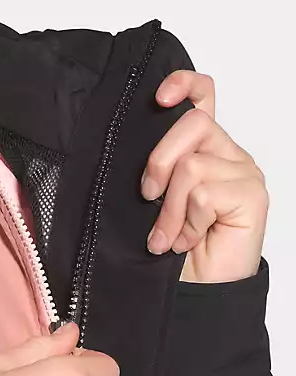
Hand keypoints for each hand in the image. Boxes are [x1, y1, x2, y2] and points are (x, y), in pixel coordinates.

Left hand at [141, 71, 267, 282]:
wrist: (194, 290)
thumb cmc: (171, 248)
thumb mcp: (150, 201)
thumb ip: (151, 169)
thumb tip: (124, 145)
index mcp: (202, 148)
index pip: (202, 96)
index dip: (183, 84)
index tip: (158, 97)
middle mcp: (225, 154)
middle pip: (191, 123)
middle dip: (158, 162)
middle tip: (147, 197)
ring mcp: (242, 173)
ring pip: (191, 165)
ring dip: (169, 207)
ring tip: (169, 235)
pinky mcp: (252, 195)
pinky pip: (205, 193)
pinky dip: (187, 222)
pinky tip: (188, 240)